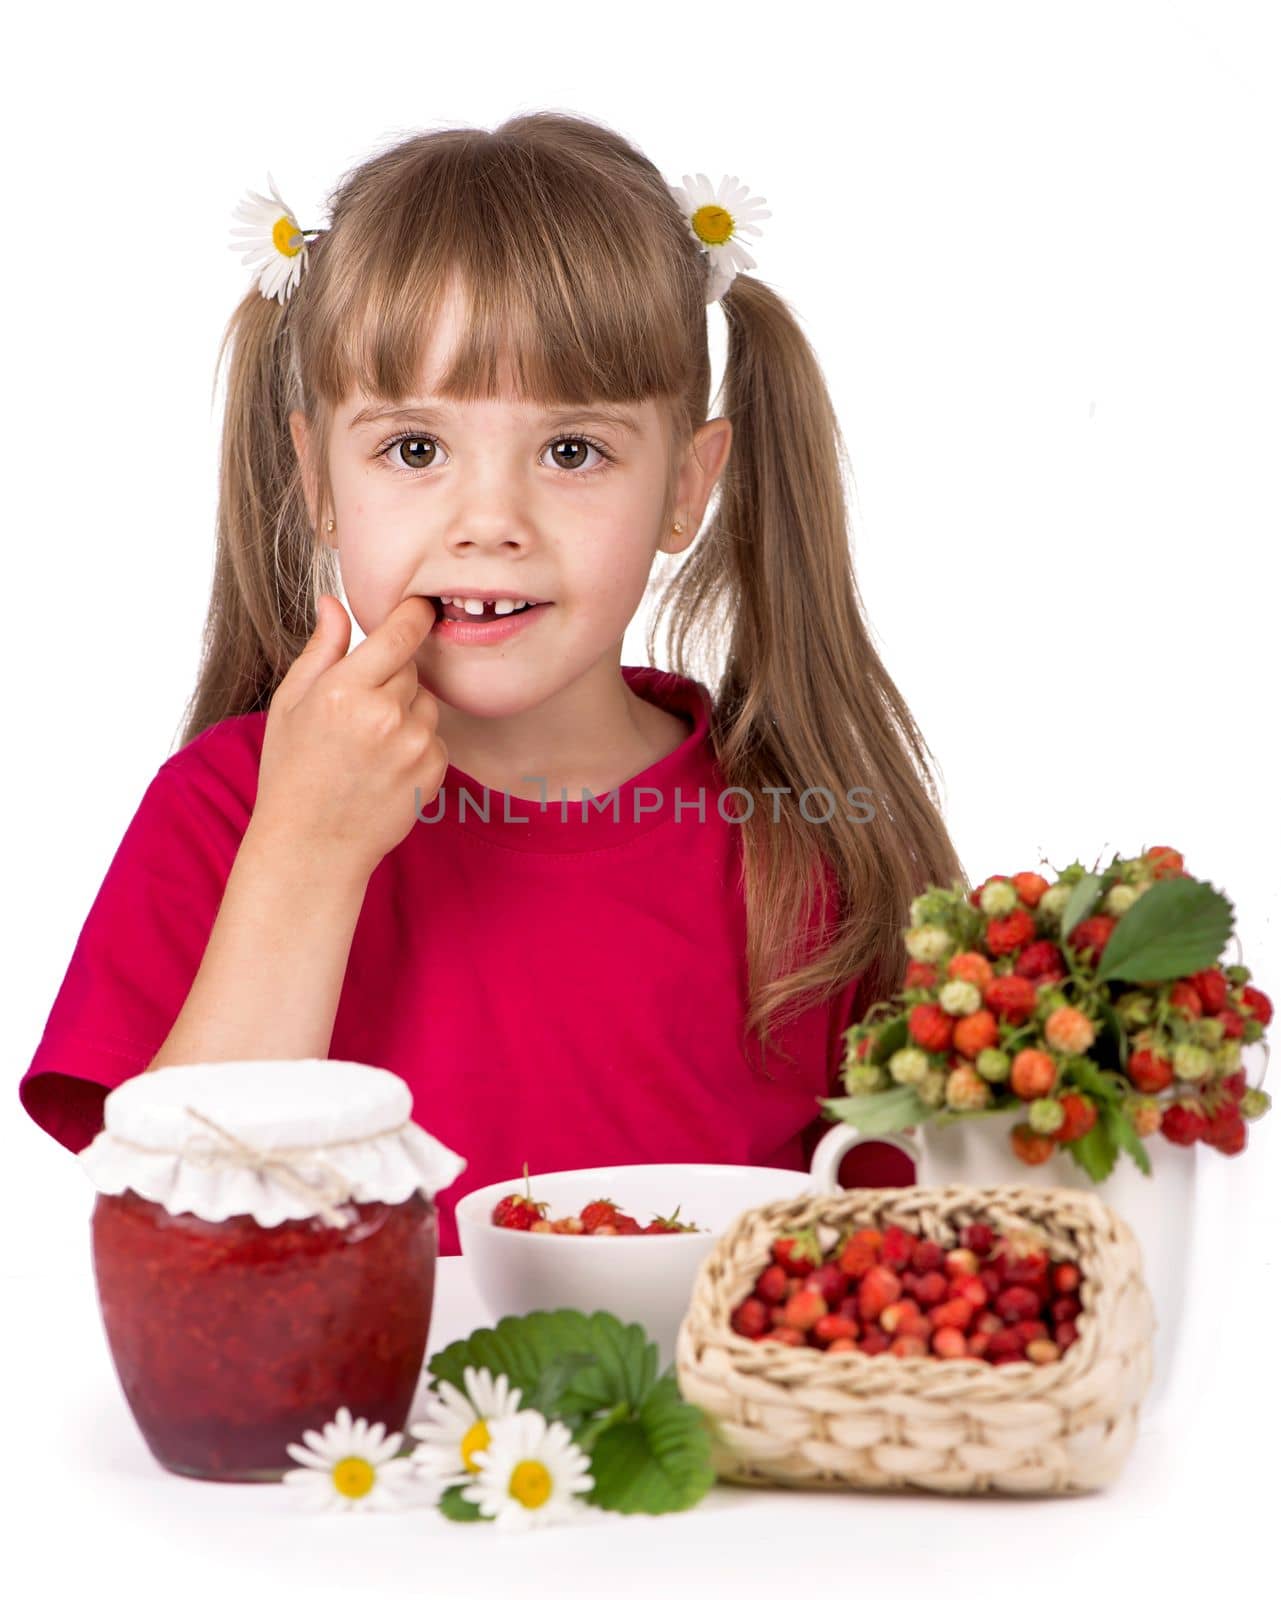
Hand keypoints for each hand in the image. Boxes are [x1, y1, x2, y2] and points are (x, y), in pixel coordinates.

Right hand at [252, 595, 446, 877]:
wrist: (312, 845)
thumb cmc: (292, 772)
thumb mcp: (290, 704)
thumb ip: (320, 649)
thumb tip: (333, 602)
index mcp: (344, 690)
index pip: (400, 633)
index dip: (416, 614)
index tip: (423, 606)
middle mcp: (384, 714)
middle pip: (411, 668)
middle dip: (391, 678)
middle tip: (358, 711)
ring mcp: (413, 744)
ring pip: (427, 702)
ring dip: (407, 711)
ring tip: (369, 744)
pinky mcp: (433, 770)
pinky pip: (436, 737)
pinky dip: (417, 744)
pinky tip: (384, 766)